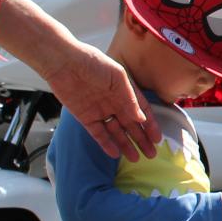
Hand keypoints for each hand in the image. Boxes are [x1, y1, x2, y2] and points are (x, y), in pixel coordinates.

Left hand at [46, 41, 160, 162]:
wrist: (64, 63)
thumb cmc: (92, 63)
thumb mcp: (117, 77)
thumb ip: (130, 98)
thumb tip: (141, 118)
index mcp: (124, 90)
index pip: (141, 111)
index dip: (149, 125)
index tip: (157, 139)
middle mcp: (114, 102)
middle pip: (130, 124)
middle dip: (140, 139)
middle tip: (151, 154)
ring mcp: (100, 111)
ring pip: (116, 132)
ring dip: (126, 144)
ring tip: (135, 158)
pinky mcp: (85, 117)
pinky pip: (98, 133)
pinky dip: (106, 144)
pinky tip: (115, 154)